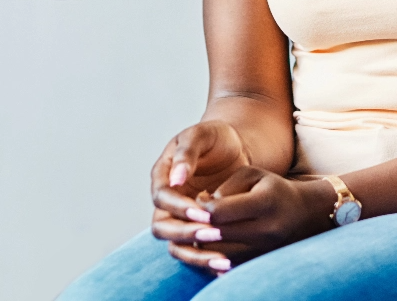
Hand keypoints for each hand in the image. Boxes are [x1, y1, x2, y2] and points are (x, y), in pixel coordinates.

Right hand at [149, 120, 252, 270]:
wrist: (234, 147)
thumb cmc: (215, 137)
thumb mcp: (202, 135)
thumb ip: (187, 153)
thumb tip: (175, 178)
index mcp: (163, 174)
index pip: (161, 197)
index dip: (178, 206)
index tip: (201, 211)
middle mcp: (167, 199)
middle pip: (163, 226)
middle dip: (185, 232)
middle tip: (212, 232)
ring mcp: (178, 216)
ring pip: (175, 243)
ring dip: (194, 252)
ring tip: (220, 255)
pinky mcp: (194, 227)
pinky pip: (192, 249)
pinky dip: (204, 258)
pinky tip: (225, 261)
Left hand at [156, 168, 334, 272]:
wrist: (302, 214)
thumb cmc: (272, 189)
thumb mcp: (253, 174)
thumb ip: (227, 185)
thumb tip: (204, 206)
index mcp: (265, 202)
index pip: (220, 212)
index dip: (202, 209)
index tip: (198, 201)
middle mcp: (267, 229)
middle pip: (218, 236)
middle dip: (199, 227)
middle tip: (190, 219)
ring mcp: (265, 250)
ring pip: (220, 255)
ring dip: (204, 245)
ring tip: (199, 231)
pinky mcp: (260, 262)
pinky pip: (229, 267)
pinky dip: (214, 257)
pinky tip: (209, 245)